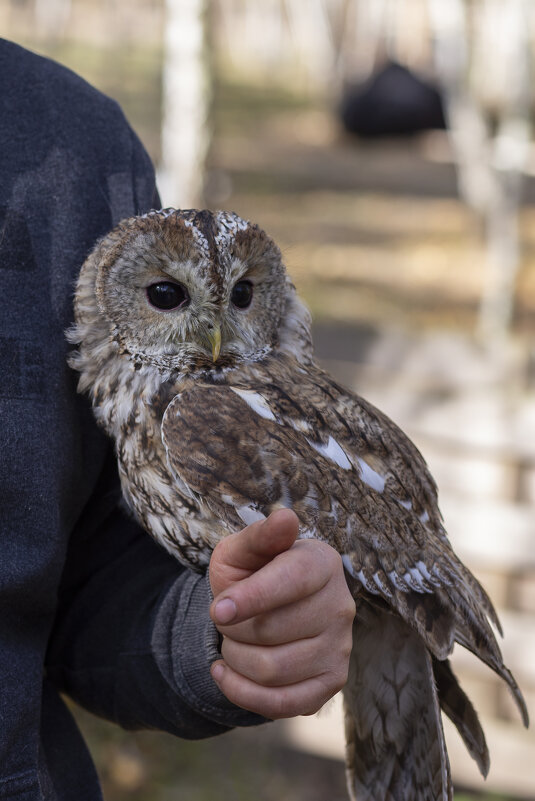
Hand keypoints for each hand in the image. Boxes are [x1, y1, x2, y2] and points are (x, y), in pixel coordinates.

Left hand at [208, 508, 354, 718]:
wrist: (262, 609)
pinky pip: (283, 705)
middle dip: (232, 628)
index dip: (252, 598)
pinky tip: (225, 673)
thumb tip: (286, 519)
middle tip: (226, 617)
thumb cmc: (250, 572)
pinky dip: (242, 693)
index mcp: (322, 563)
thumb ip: (260, 535)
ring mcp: (341, 647)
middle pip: (272, 631)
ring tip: (232, 641)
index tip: (217, 610)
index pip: (292, 582)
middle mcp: (341, 605)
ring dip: (235, 658)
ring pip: (272, 670)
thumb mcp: (242, 549)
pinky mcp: (332, 683)